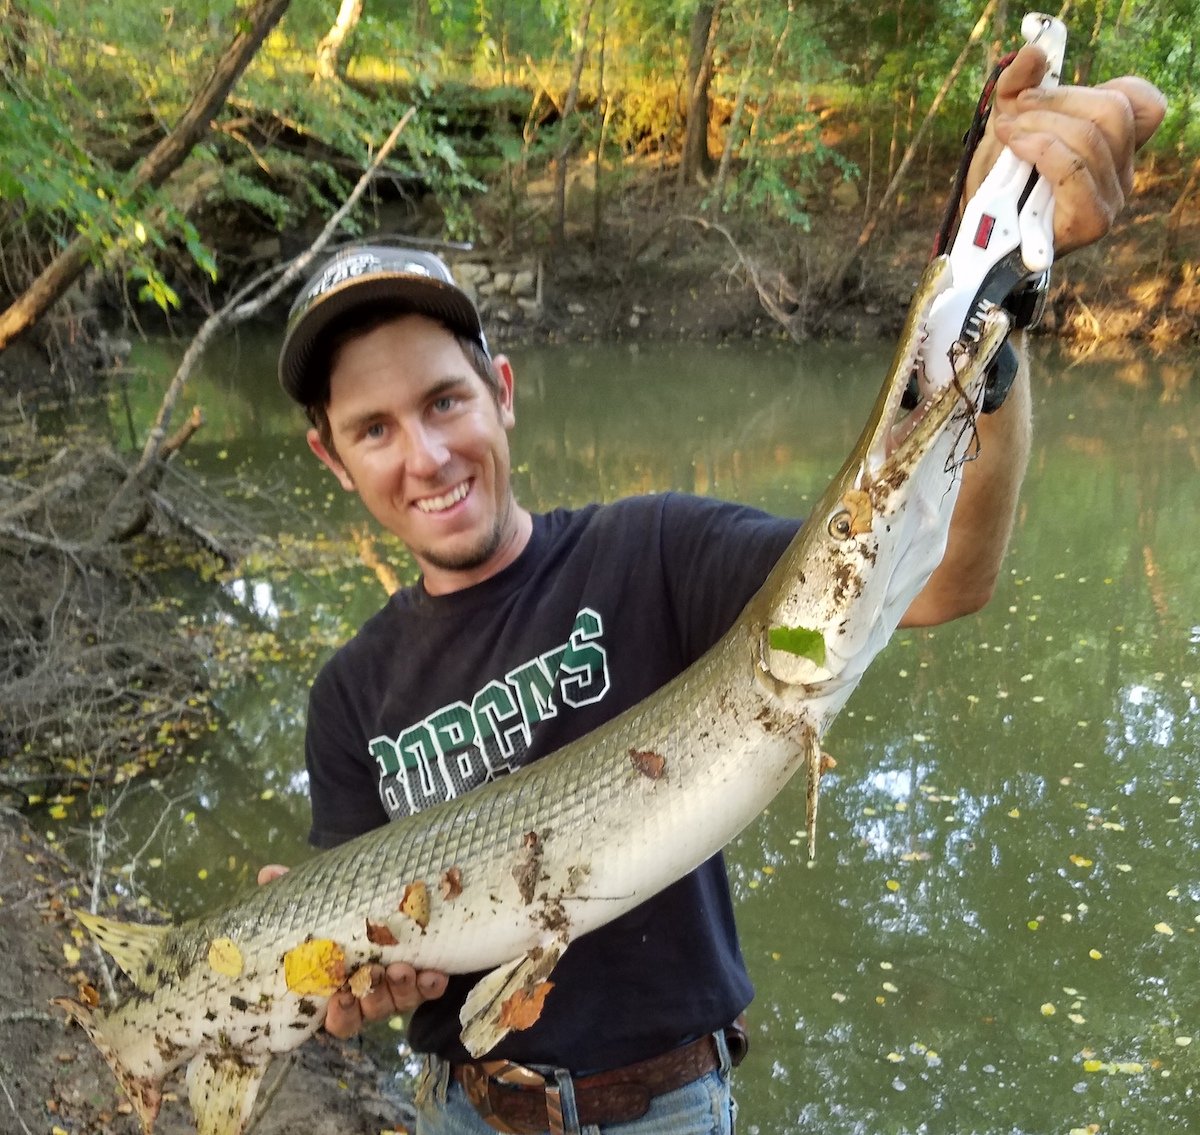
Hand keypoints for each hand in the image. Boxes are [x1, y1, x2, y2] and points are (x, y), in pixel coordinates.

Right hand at [257, 864, 449, 1039]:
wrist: (386, 898)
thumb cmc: (342, 913)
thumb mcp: (319, 903)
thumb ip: (292, 893)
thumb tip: (268, 874)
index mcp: (340, 988)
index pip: (338, 1017)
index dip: (340, 1013)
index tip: (340, 996)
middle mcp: (370, 993)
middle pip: (372, 1010)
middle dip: (376, 995)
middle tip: (376, 972)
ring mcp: (398, 987)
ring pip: (401, 1000)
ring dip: (404, 988)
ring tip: (405, 967)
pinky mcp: (424, 976)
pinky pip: (429, 987)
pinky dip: (432, 984)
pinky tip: (437, 974)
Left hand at [967, 43, 1165, 254]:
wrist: (979, 244)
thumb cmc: (997, 188)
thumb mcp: (1006, 128)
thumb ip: (1019, 87)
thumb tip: (1035, 53)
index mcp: (1114, 149)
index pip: (1142, 102)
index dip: (1098, 85)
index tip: (1044, 92)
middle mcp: (1121, 174)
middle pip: (1113, 110)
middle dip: (1057, 100)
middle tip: (1015, 108)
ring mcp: (1110, 200)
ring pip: (1090, 137)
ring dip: (1040, 125)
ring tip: (1006, 132)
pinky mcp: (1090, 221)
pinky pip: (1073, 168)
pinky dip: (1040, 148)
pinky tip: (1015, 147)